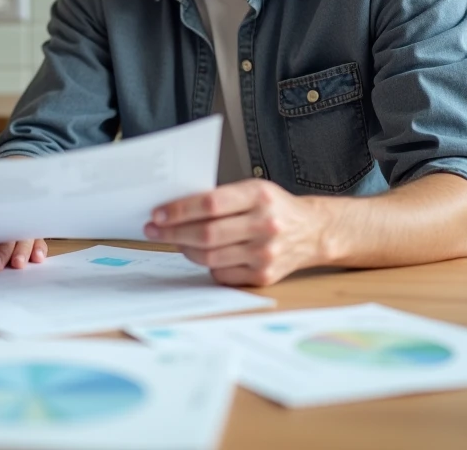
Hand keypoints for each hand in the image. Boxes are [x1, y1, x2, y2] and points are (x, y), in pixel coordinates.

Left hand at [144, 179, 326, 286]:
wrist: (313, 232)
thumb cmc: (274, 208)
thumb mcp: (252, 190)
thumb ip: (220, 198)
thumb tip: (174, 210)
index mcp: (259, 196)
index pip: (210, 203)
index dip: (179, 210)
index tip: (158, 214)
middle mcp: (265, 225)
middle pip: (207, 233)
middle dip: (173, 232)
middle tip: (153, 230)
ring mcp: (265, 254)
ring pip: (210, 256)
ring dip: (185, 249)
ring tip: (175, 241)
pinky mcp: (264, 276)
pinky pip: (221, 273)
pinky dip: (206, 264)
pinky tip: (201, 254)